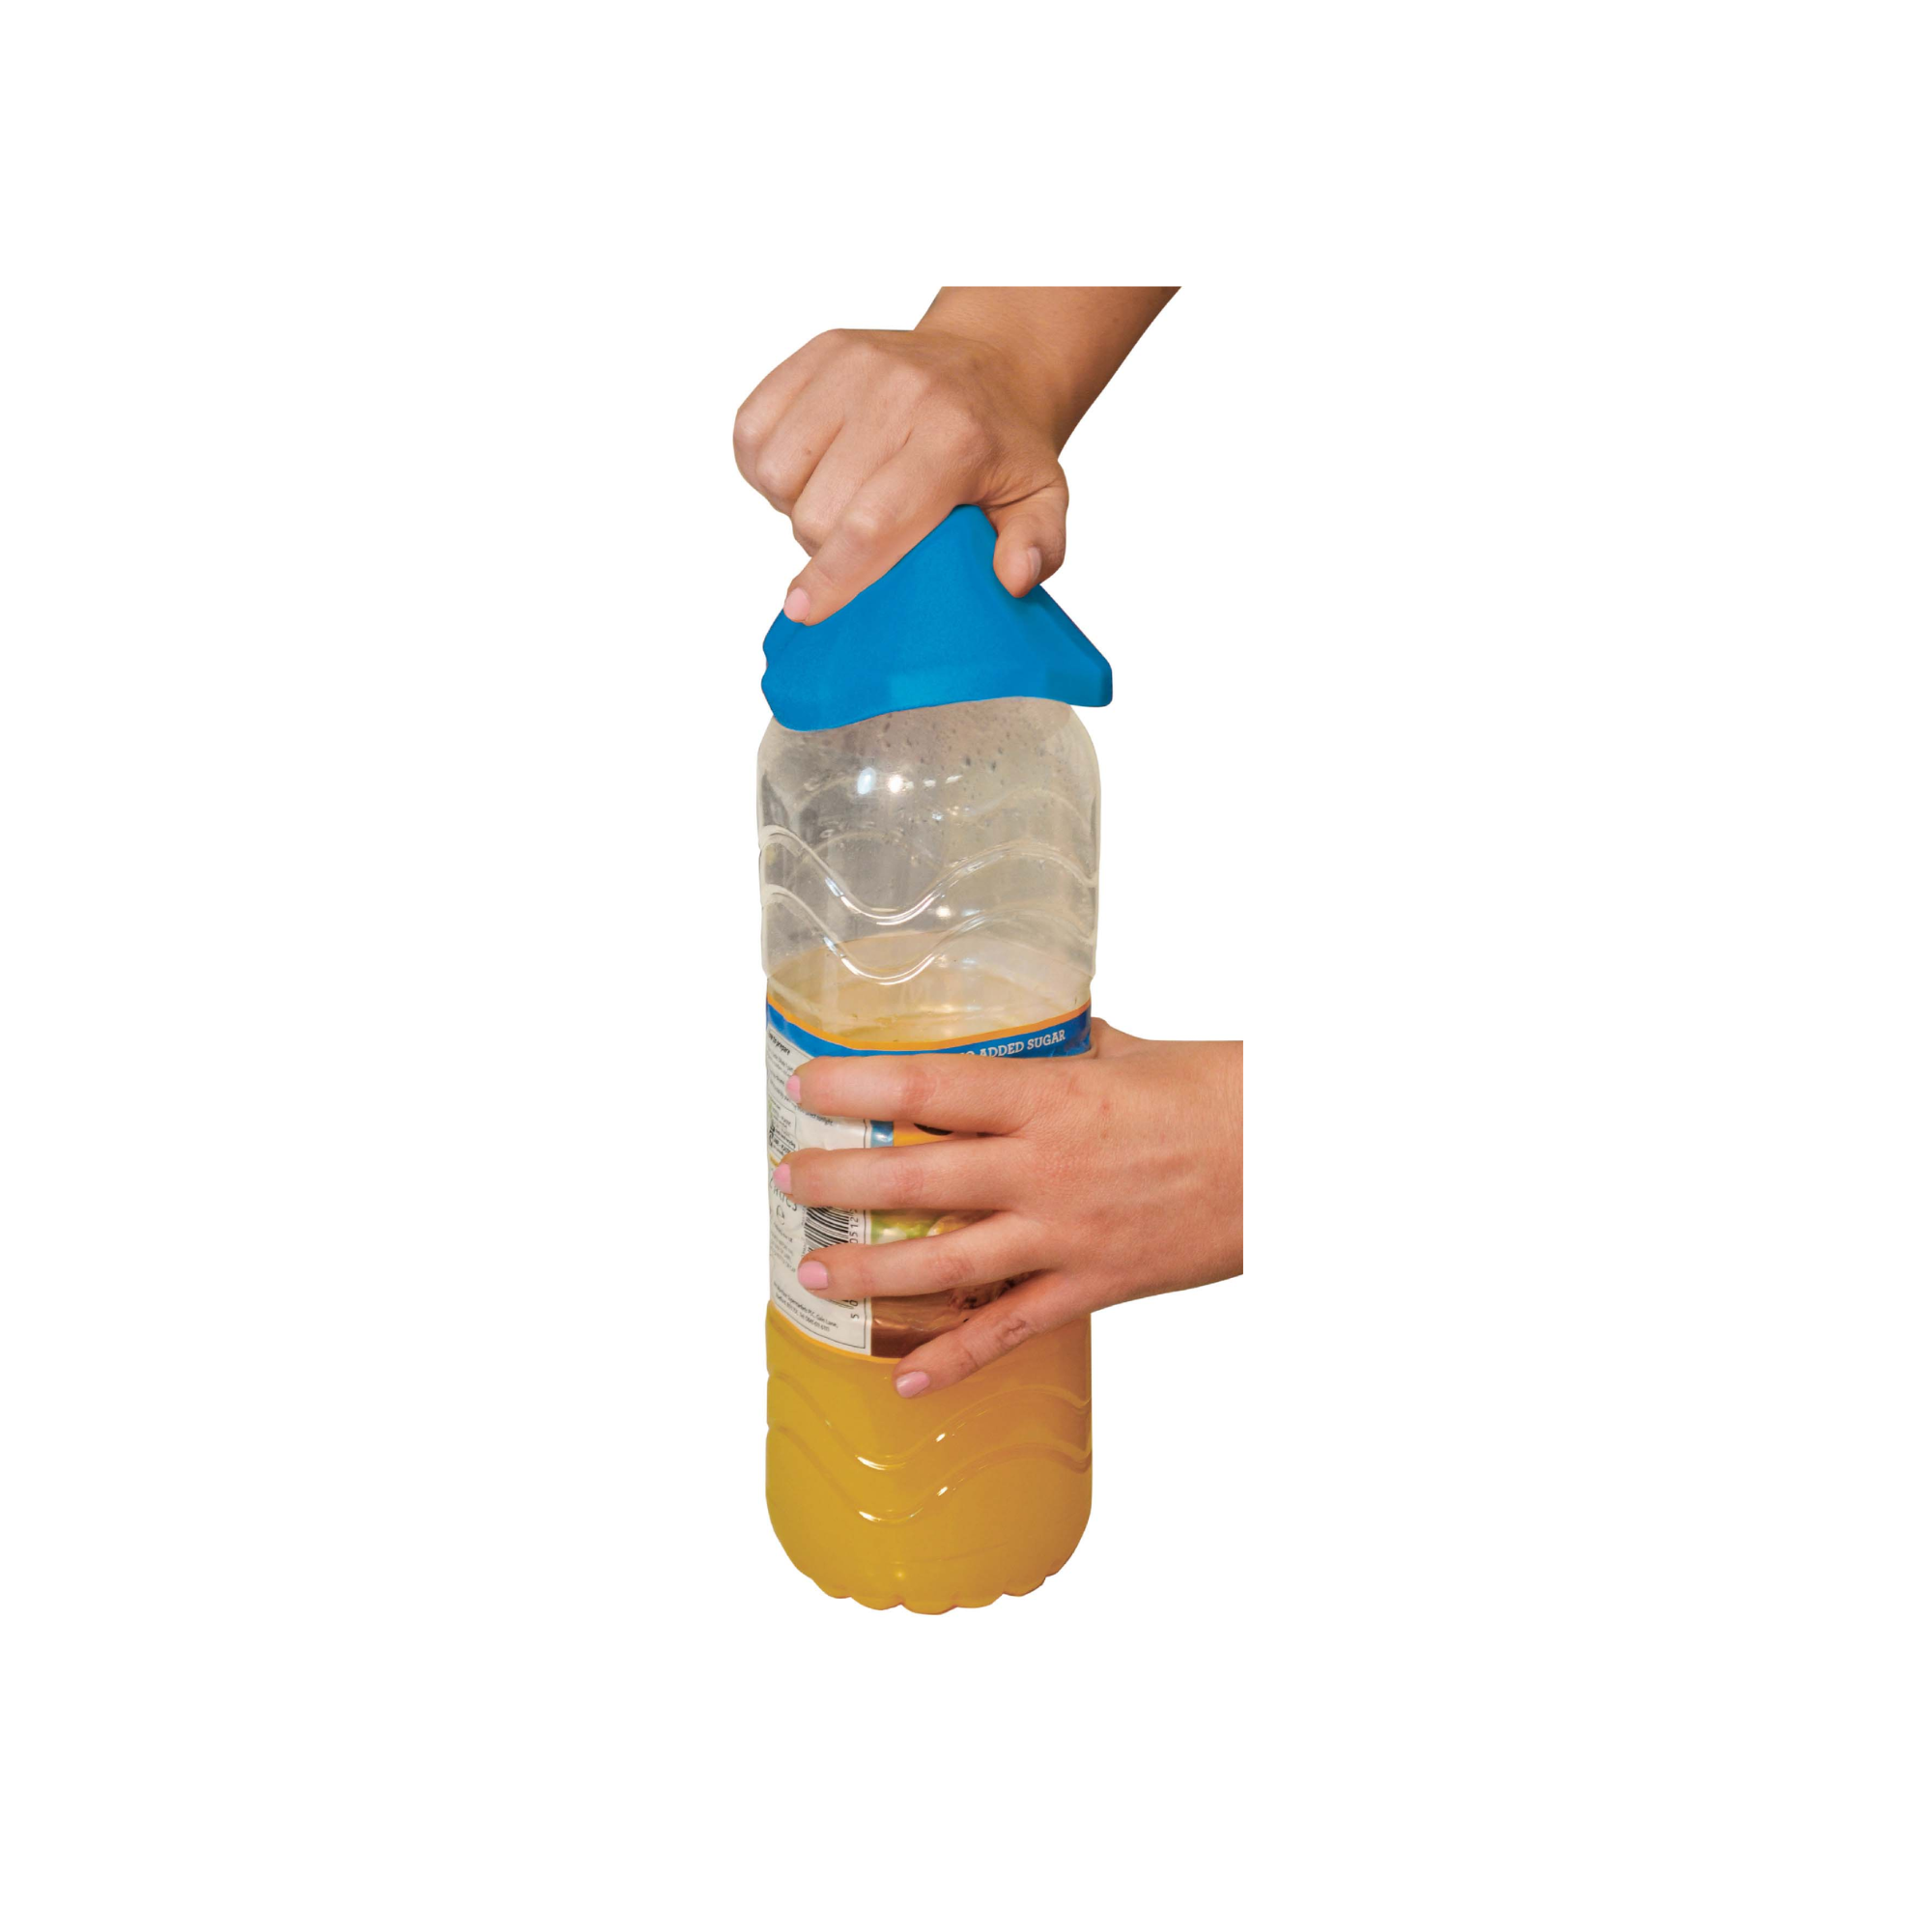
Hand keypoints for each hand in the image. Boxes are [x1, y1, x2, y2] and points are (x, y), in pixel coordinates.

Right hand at [734, 288, 1175, 623]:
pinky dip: (764, 462)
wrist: (993, 361)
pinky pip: (753, 426)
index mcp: (955, 440)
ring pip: (776, 470)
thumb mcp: (1042, 498)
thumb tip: (1014, 579)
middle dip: (823, 546)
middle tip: (856, 540)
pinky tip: (807, 469)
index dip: (831, 577)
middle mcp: (900, 394)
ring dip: (793, 502)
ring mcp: (854, 365)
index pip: (870, 525)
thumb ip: (1038, 545)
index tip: (805, 612)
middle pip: (817, 507)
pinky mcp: (820, 350)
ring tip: (833, 500)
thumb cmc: (1005, 446)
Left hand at [771, 1022, 1242, 1394]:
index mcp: (1054, 1096)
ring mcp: (1068, 1235)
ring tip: (811, 1271)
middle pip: (916, 1179)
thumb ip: (1074, 1050)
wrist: (1299, 1160)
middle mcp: (1047, 1169)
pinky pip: (1012, 1332)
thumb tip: (1035, 1034)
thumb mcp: (1138, 1052)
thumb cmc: (1226, 1093)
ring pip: (947, 1264)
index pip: (930, 1087)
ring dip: (870, 1272)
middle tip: (787, 1179)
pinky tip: (904, 1380)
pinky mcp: (1096, 1287)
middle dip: (839, 1181)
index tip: (807, 1085)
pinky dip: (955, 1362)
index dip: (856, 1087)